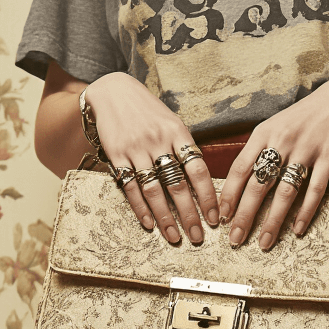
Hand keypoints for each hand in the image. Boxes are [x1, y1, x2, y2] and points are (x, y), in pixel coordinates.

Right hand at [86, 72, 218, 245]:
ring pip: (154, 190)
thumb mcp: (172, 122)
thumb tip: (201, 182)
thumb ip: (184, 149)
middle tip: (197, 236)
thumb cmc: (148, 112)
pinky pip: (131, 187)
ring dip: (165, 217)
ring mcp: (137, 149)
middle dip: (189, 215)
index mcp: (177, 133)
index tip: (214, 218)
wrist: (113, 92)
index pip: (198, 170)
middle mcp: (158, 141)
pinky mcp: (117, 155)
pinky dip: (140, 208)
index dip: (208, 196)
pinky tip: (149, 223)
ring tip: (174, 237)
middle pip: (178, 185)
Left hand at [218, 75, 328, 249]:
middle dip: (245, 216)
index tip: (221, 217)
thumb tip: (237, 182)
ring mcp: (306, 149)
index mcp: (264, 133)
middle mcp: (282, 141)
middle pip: (258, 185)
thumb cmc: (304, 118)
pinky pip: (315, 190)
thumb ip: (258, 150)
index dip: (229, 195)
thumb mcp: (276, 126)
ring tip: (265, 242)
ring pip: (285, 192)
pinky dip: (305, 212)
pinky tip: (298, 229)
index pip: (240, 168)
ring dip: (273, 221)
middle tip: (236, 239)